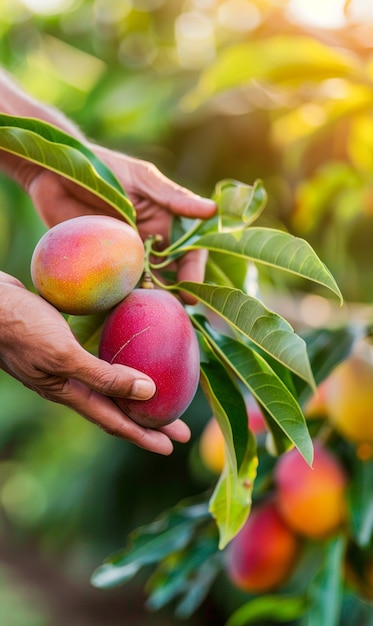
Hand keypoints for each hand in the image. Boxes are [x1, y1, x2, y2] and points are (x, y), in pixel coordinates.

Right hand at [0, 274, 190, 454]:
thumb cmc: (21, 328)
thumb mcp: (64, 355)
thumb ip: (103, 376)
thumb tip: (148, 392)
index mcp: (69, 392)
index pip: (114, 421)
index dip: (143, 435)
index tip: (173, 445)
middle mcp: (70, 383)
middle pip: (116, 407)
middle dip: (148, 420)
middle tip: (180, 428)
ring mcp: (66, 365)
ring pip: (108, 386)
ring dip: (134, 394)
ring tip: (161, 396)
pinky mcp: (64, 344)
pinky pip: (99, 361)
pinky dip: (119, 365)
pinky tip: (129, 356)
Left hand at [24, 148, 215, 301]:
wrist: (53, 173)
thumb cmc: (103, 168)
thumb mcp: (141, 179)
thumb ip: (172, 197)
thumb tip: (212, 210)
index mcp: (164, 223)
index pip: (189, 251)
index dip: (193, 272)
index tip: (191, 291)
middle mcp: (148, 243)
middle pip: (171, 274)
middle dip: (176, 294)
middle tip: (173, 312)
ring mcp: (125, 256)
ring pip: (145, 284)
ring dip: (150, 300)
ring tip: (151, 316)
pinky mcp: (101, 265)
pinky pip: (116, 287)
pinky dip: (121, 300)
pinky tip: (122, 311)